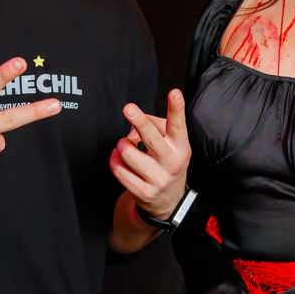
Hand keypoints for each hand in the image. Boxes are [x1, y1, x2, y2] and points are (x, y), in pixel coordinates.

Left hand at [109, 90, 190, 220]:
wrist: (169, 200)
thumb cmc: (167, 161)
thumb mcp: (170, 143)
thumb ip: (154, 126)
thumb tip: (133, 125)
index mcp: (181, 146)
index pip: (178, 125)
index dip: (177, 108)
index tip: (174, 93)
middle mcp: (172, 162)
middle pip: (152, 138)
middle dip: (139, 121)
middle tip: (128, 108)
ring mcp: (158, 179)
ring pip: (128, 152)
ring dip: (122, 145)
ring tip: (125, 146)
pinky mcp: (143, 192)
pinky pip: (119, 170)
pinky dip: (114, 160)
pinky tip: (118, 159)